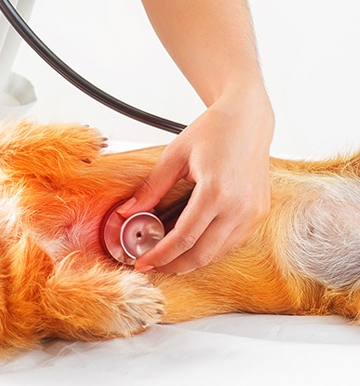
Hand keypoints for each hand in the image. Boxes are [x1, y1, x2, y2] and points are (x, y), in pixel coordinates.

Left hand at [119, 90, 273, 273]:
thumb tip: (126, 211)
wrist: (247, 120)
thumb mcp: (175, 155)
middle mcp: (239, 207)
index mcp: (215, 191)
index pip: (183, 238)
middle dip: (173, 265)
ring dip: (192, 261)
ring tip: (167, 256)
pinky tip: (192, 244)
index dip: (160, 255)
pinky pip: (232, 243)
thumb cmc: (212, 131)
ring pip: (218, 254)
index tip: (142, 263)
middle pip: (202, 254)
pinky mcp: (260, 214)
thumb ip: (151, 187)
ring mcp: (253, 213)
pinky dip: (210, 249)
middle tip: (152, 265)